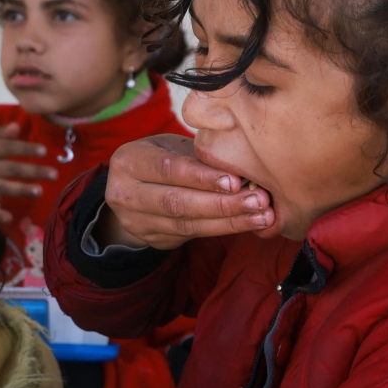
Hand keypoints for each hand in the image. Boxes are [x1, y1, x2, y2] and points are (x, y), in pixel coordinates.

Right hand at [0, 123, 57, 223]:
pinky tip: (9, 218)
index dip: (26, 149)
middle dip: (34, 171)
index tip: (44, 151)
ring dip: (22, 190)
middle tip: (54, 174)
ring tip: (39, 191)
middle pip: (12, 169)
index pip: (9, 148)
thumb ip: (2, 133)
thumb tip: (16, 126)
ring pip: (5, 188)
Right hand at [99, 134, 273, 249]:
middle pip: (178, 202)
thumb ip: (198, 155)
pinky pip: (191, 235)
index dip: (202, 177)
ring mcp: (136, 221)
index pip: (168, 169)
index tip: (236, 181)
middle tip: (259, 201)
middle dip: (222, 203)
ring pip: (187, 224)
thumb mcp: (169, 147)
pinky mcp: (153, 239)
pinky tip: (246, 223)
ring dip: (229, 221)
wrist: (130, 189)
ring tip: (261, 215)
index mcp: (129, 162)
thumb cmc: (160, 158)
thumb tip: (244, 165)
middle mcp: (126, 194)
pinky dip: (222, 229)